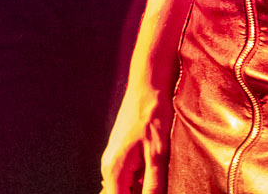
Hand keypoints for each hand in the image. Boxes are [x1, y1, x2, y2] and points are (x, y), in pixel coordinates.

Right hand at [101, 74, 173, 193]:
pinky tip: (155, 174)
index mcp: (114, 170)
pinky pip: (128, 177)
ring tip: (157, 177)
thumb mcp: (158, 154)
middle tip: (155, 184)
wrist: (148, 84)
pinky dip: (141, 181)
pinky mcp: (122, 153)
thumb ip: (154, 185)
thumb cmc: (152, 114)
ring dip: (141, 189)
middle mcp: (108, 167)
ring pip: (124, 188)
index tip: (152, 193)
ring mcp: (114, 159)